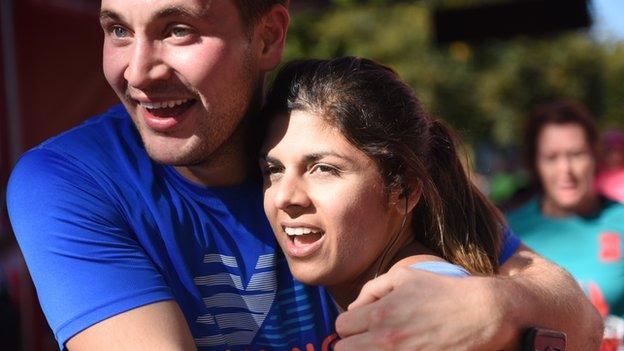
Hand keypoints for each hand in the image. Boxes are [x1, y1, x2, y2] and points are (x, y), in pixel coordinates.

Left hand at [334, 267, 516, 350]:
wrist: (481, 312)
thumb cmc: (442, 291)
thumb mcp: (404, 277)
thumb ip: (372, 289)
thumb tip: (355, 308)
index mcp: (380, 314)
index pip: (341, 327)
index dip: (350, 325)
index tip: (361, 324)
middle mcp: (386, 339)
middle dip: (353, 343)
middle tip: (369, 338)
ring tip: (384, 345)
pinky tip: (402, 350)